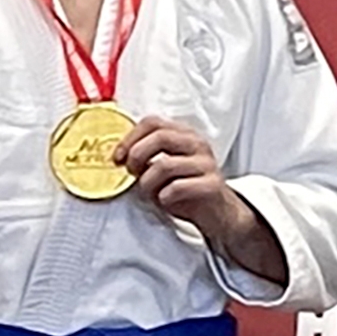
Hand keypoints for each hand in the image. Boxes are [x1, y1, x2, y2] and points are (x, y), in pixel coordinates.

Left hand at [113, 115, 289, 284]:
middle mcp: (196, 144)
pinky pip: (179, 186)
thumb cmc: (186, 190)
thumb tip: (118, 157)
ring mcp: (206, 164)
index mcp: (183, 134)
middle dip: (137, 155)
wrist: (219, 214)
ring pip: (165, 164)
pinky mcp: (212, 185)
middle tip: (131, 173)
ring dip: (148, 182)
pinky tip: (164, 201)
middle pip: (160, 137)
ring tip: (149, 192)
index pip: (153, 122)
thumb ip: (146, 158)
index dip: (130, 137)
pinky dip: (164, 196)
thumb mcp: (164, 169)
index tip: (118, 157)